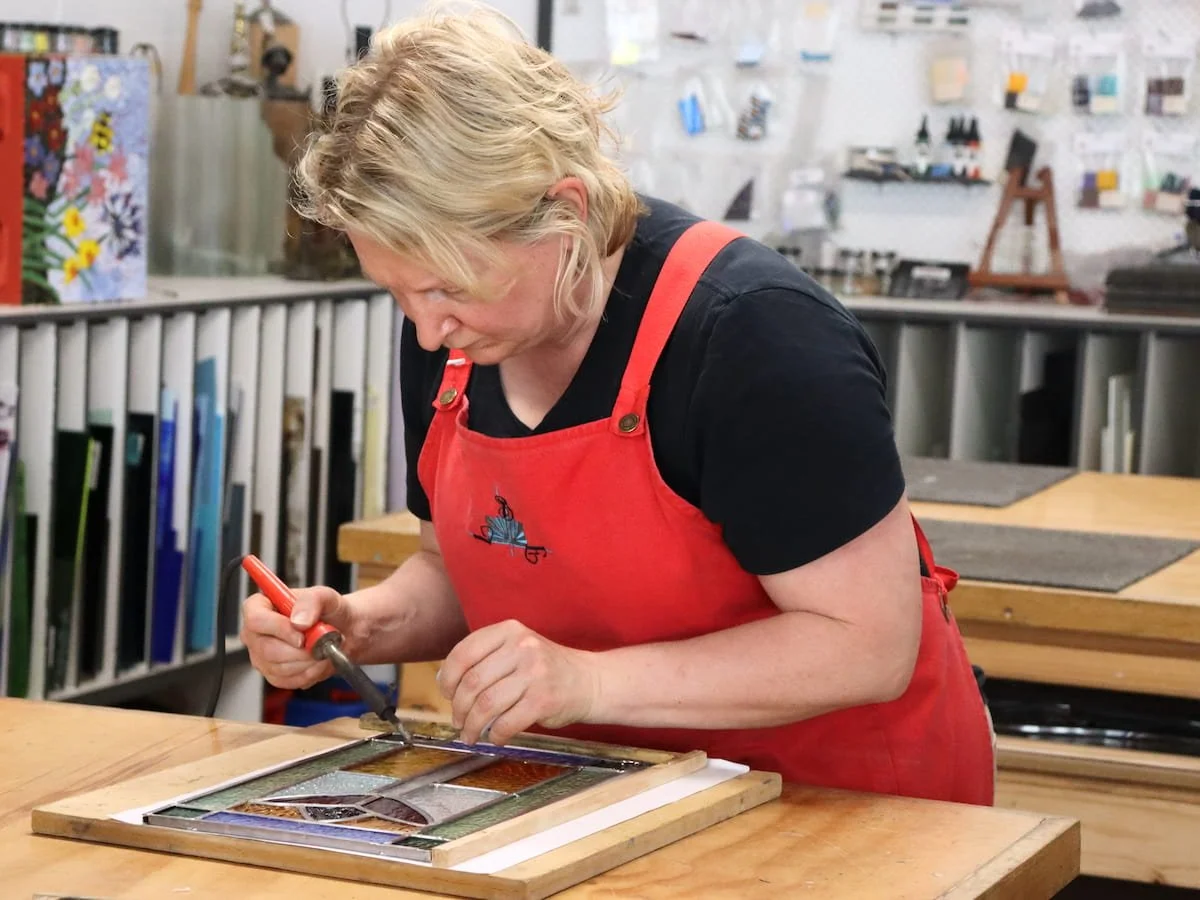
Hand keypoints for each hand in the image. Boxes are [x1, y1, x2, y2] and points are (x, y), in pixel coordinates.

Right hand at [240, 585, 350, 689]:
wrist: (342, 630)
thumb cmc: (329, 610)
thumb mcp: (326, 596)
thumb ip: (311, 601)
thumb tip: (297, 621)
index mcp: (261, 605)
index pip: (256, 619)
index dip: (279, 628)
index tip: (302, 635)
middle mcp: (255, 632)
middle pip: (266, 649)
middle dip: (299, 650)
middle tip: (320, 643)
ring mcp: (261, 655)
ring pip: (279, 668)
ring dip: (307, 662)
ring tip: (323, 650)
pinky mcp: (273, 674)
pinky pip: (287, 681)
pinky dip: (308, 674)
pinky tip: (319, 662)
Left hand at [438, 619, 599, 745]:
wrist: (589, 681)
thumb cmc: (544, 668)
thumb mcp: (517, 648)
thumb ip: (485, 657)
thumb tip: (445, 680)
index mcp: (509, 630)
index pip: (464, 652)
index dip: (448, 678)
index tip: (447, 693)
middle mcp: (522, 647)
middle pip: (472, 682)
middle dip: (458, 708)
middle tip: (458, 721)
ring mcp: (534, 673)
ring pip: (486, 705)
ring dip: (472, 726)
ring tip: (471, 734)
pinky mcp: (544, 700)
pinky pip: (506, 723)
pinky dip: (496, 735)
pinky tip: (496, 737)